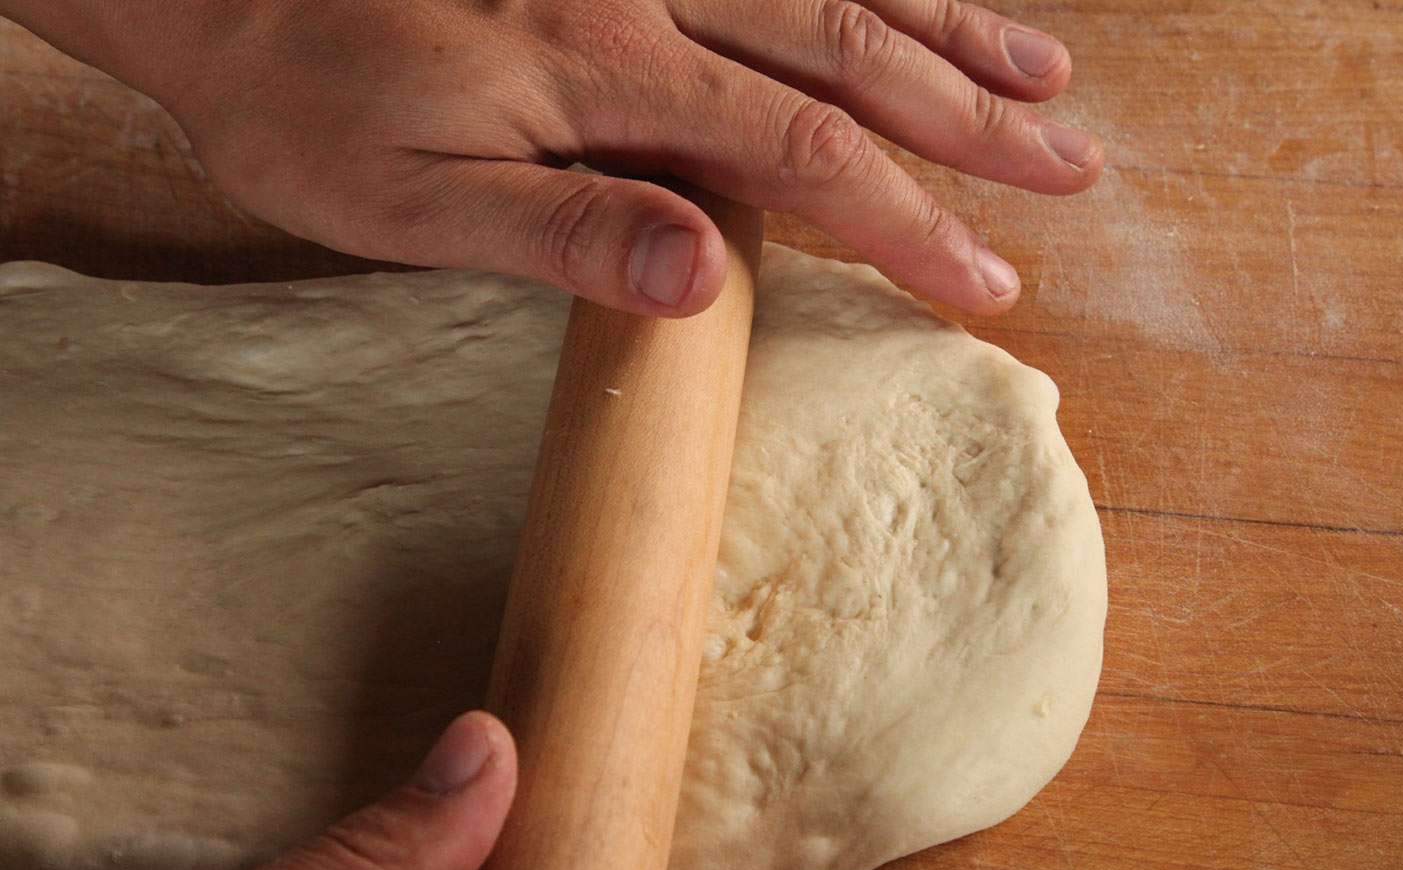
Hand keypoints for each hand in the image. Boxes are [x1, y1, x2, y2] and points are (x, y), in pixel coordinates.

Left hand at [4, 0, 1098, 316]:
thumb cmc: (306, 103)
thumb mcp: (410, 200)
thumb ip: (564, 229)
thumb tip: (706, 278)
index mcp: (605, 71)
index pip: (800, 157)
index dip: (907, 222)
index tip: (986, 285)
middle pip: (849, 52)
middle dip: (972, 120)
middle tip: (1072, 170)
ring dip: (948, 28)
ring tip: (1046, 76)